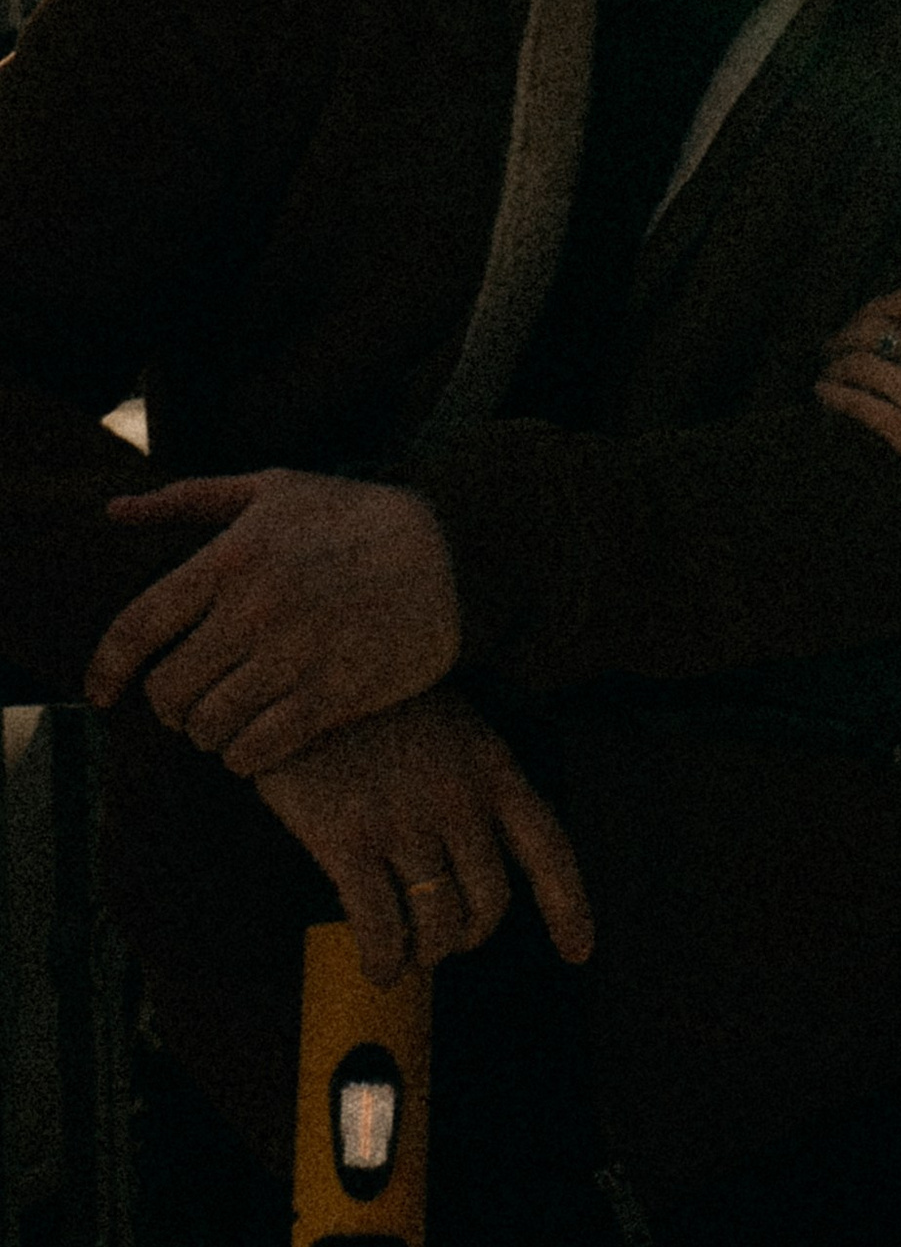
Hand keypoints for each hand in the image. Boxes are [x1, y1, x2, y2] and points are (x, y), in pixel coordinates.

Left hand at [87, 470, 461, 765]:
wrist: (455, 552)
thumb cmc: (358, 517)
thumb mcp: (274, 490)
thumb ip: (189, 499)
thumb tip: (113, 512)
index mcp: (229, 558)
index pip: (136, 629)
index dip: (104, 671)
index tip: (99, 695)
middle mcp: (253, 610)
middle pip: (169, 691)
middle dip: (171, 705)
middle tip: (191, 701)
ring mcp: (293, 656)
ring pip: (208, 727)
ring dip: (209, 733)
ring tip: (227, 720)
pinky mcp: (331, 695)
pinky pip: (256, 752)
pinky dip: (245, 756)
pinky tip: (259, 740)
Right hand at [254, 689, 593, 986]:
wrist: (302, 673)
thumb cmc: (377, 707)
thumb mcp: (451, 728)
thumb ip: (476, 786)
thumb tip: (486, 863)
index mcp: (492, 768)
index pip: (548, 848)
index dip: (569, 908)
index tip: (577, 953)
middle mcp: (458, 799)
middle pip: (489, 904)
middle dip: (467, 934)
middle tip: (442, 939)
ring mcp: (405, 821)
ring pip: (438, 924)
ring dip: (426, 952)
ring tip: (407, 952)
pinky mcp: (348, 841)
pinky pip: (381, 928)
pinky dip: (384, 960)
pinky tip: (378, 965)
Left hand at [818, 249, 900, 615]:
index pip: (900, 302)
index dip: (871, 310)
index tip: (860, 323)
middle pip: (872, 330)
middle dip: (846, 336)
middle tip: (833, 349)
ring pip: (859, 364)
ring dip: (835, 366)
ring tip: (828, 374)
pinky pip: (857, 404)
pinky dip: (833, 395)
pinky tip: (825, 396)